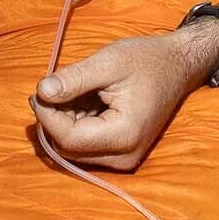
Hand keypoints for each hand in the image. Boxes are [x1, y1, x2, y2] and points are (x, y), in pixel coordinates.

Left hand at [30, 27, 218, 171]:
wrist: (180, 66)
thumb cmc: (148, 60)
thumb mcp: (108, 62)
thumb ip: (74, 79)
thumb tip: (40, 92)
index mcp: (124, 134)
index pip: (68, 138)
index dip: (47, 116)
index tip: (39, 90)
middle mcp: (124, 156)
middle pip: (68, 148)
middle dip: (55, 119)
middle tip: (55, 87)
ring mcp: (124, 159)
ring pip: (74, 150)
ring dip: (66, 122)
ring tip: (78, 91)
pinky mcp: (121, 154)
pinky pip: (87, 147)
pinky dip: (78, 125)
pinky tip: (87, 101)